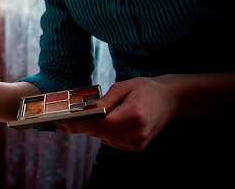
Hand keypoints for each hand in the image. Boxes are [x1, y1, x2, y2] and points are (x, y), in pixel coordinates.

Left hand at [57, 77, 177, 151]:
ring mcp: (139, 142)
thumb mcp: (123, 87)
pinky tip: (105, 123)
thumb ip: (104, 101)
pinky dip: (105, 133)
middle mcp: (137, 132)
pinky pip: (112, 142)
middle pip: (101, 133)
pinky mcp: (137, 147)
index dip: (81, 125)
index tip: (64, 123)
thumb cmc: (145, 89)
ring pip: (105, 139)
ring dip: (94, 130)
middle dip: (83, 126)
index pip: (102, 124)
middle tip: (64, 121)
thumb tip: (86, 111)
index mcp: (134, 115)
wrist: (169, 100)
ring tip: (83, 120)